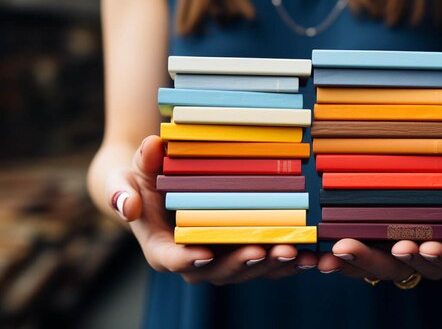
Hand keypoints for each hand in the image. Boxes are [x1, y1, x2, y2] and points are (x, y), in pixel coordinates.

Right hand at [105, 135, 316, 284]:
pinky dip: (287, 260)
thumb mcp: (124, 178)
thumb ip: (122, 189)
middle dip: (240, 265)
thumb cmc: (137, 181)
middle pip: (217, 272)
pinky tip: (310, 255)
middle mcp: (192, 260)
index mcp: (161, 248)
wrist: (155, 186)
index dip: (189, 261)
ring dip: (271, 266)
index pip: (173, 261)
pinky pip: (264, 261)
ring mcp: (219, 257)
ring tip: (294, 254)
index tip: (205, 255)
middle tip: (262, 253)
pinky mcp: (239, 249)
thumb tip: (132, 191)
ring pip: (246, 271)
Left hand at [317, 137, 441, 281]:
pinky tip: (314, 254)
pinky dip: (339, 259)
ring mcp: (402, 257)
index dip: (435, 257)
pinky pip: (360, 260)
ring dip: (349, 265)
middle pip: (402, 268)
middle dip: (373, 260)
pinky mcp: (381, 249)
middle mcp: (428, 260)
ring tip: (323, 257)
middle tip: (347, 248)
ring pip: (375, 268)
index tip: (420, 247)